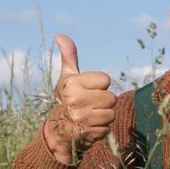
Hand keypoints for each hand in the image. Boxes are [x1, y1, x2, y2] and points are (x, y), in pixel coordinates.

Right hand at [43, 34, 116, 164]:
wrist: (58, 131)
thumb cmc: (66, 99)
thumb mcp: (67, 77)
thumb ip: (69, 56)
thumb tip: (60, 35)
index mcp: (73, 84)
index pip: (105, 79)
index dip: (100, 85)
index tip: (88, 89)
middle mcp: (76, 100)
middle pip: (111, 98)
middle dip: (103, 102)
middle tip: (90, 105)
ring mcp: (83, 118)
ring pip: (111, 113)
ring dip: (104, 116)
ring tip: (90, 116)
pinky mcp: (89, 133)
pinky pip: (108, 128)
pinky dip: (102, 128)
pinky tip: (90, 126)